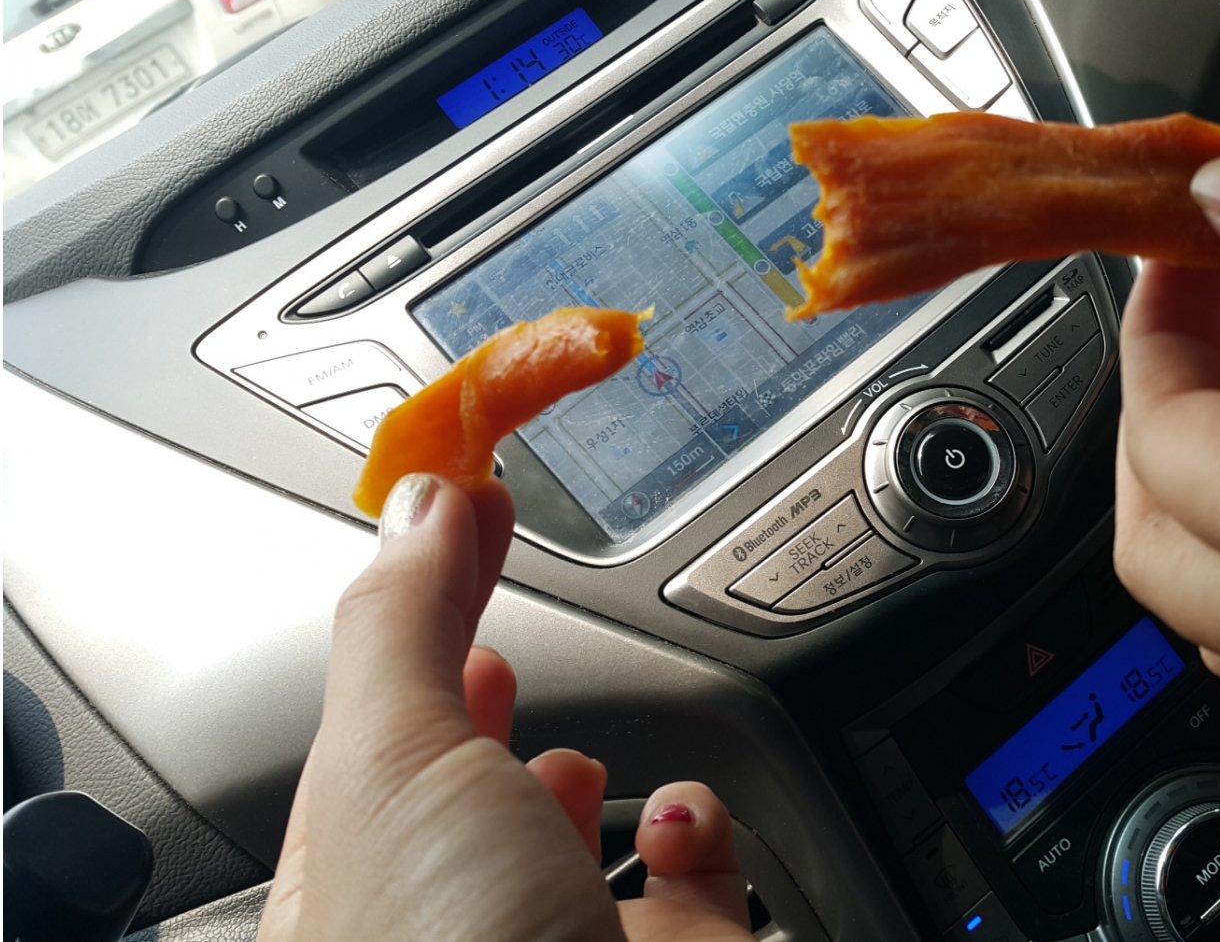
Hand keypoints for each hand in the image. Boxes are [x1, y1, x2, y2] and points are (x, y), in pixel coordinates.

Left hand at [257, 473, 754, 940]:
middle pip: (464, 773)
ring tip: (572, 764)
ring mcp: (560, 930)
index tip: (464, 510)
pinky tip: (671, 824)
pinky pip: (689, 859)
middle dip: (484, 697)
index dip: (413, 608)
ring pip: (570, 826)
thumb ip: (405, 623)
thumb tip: (419, 502)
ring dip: (580, 773)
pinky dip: (692, 824)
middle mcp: (449, 913)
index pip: (368, 718)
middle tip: (506, 611)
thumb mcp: (393, 760)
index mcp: (346, 877)